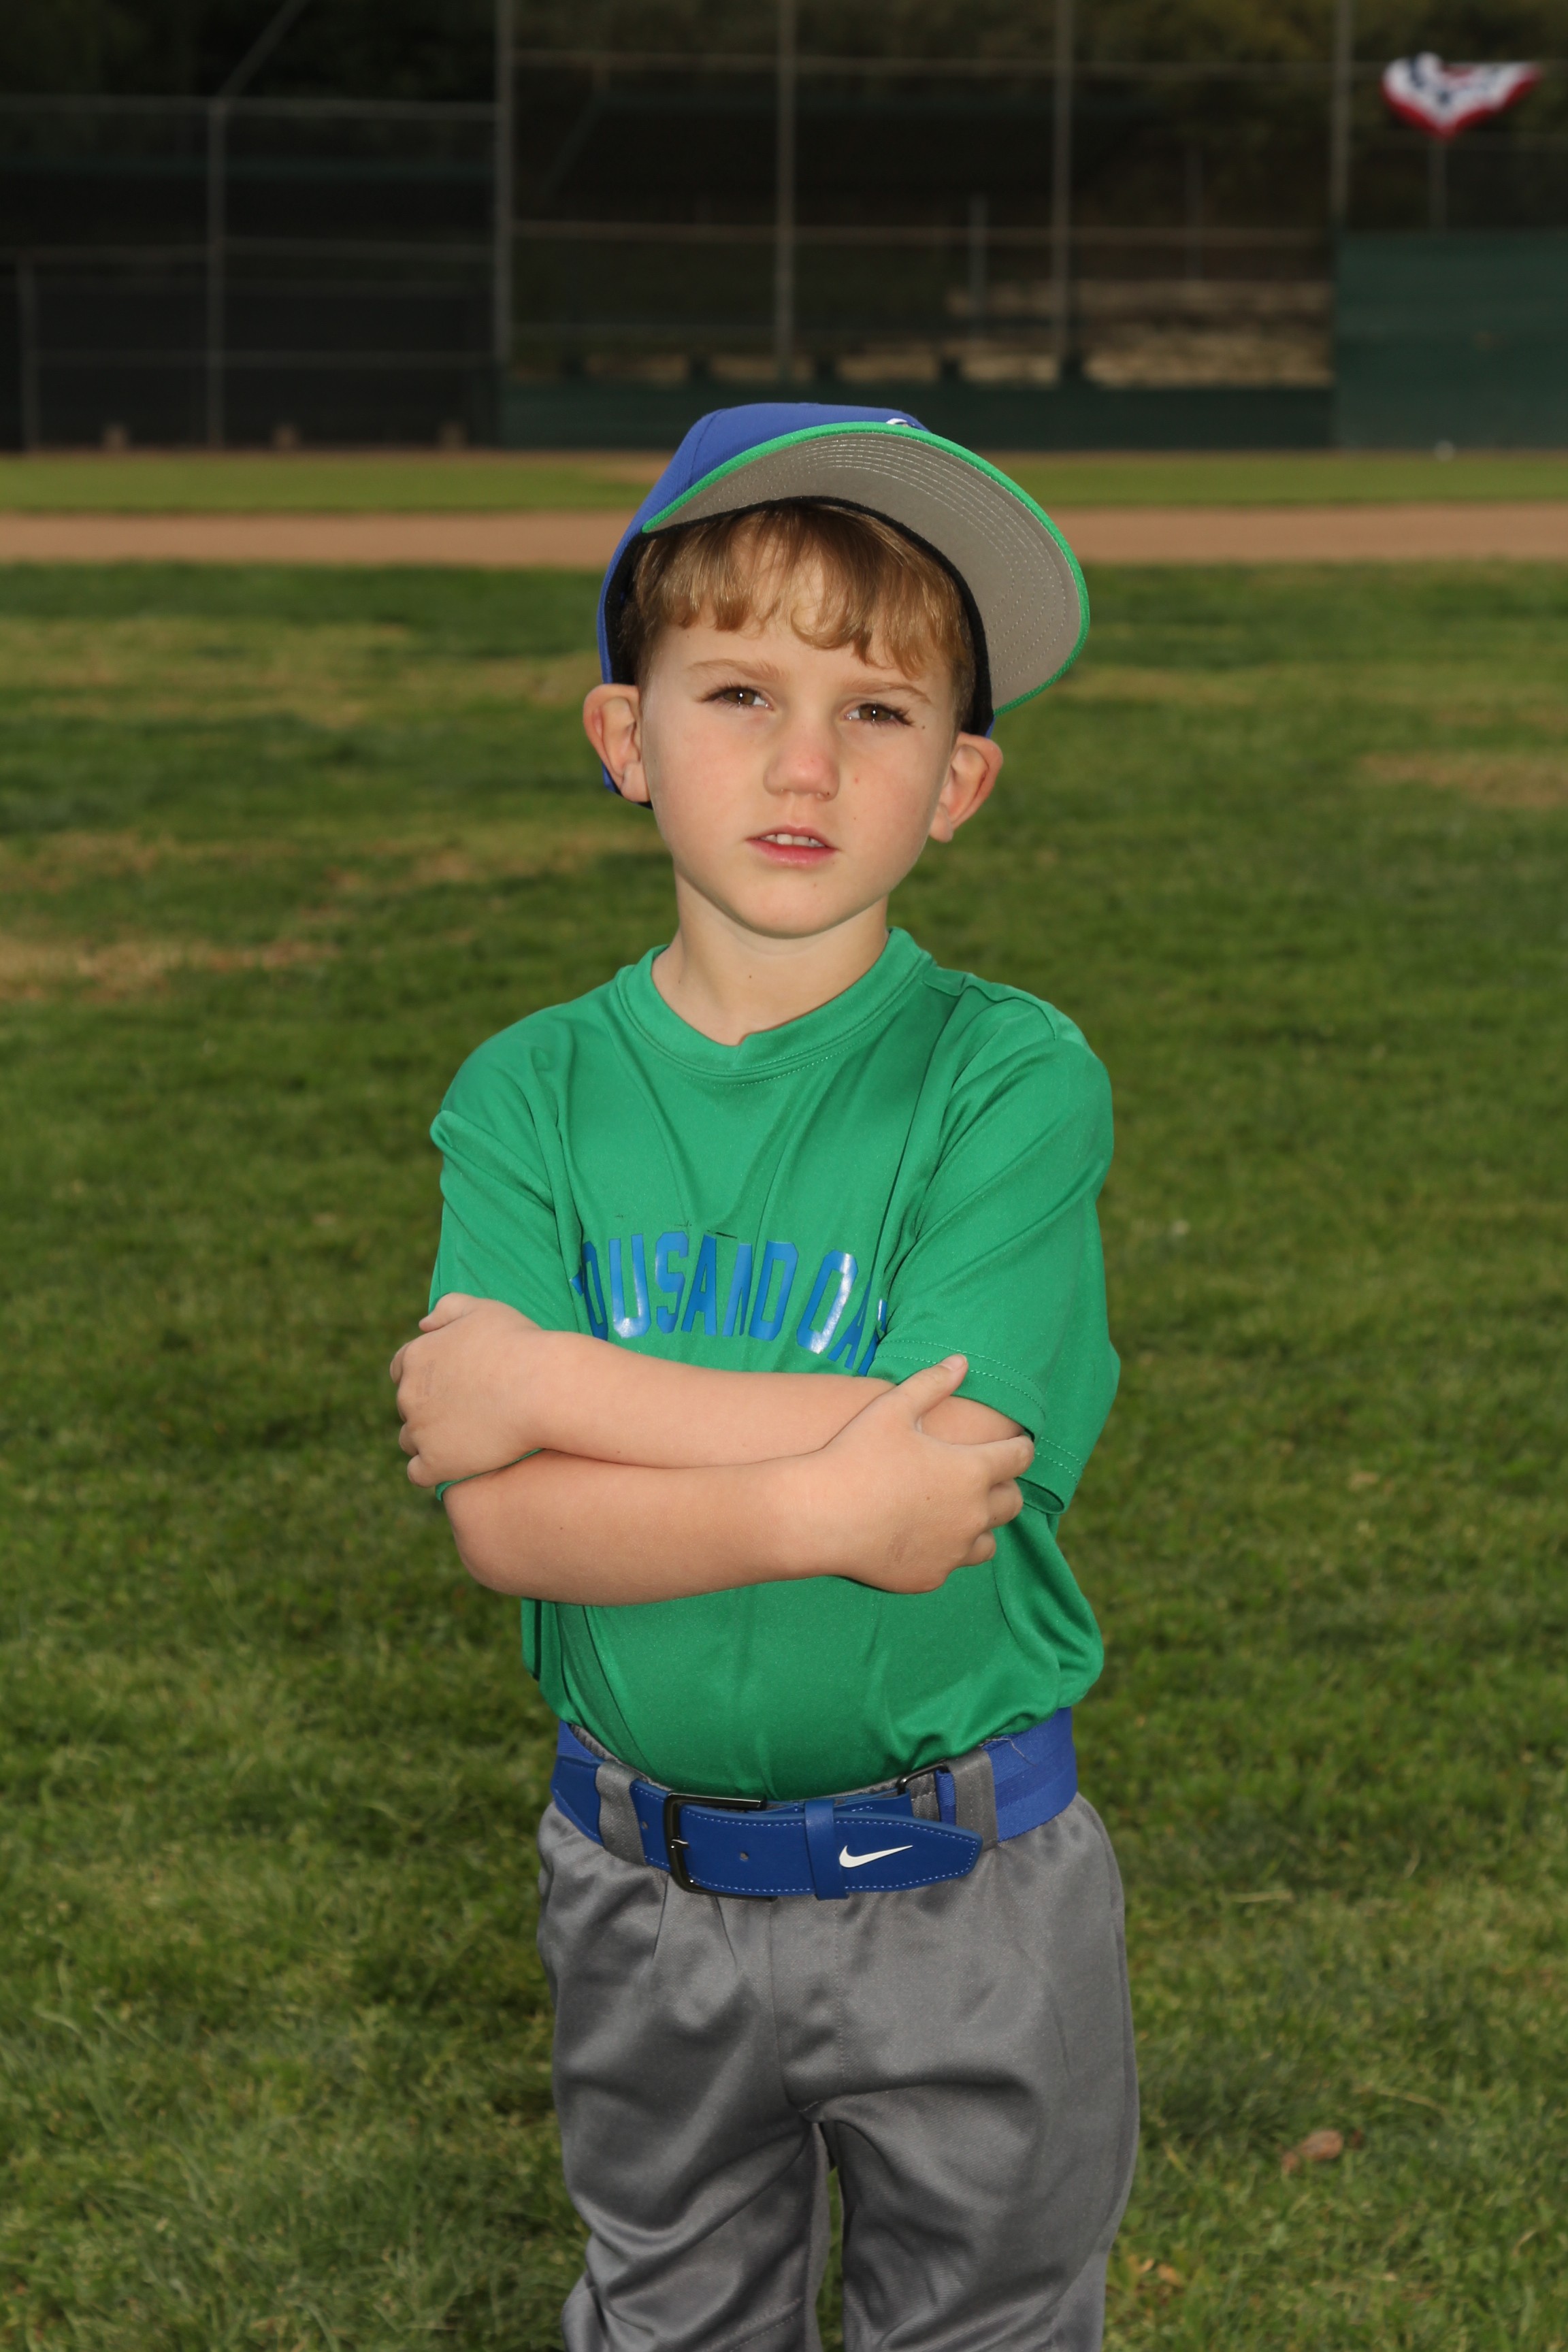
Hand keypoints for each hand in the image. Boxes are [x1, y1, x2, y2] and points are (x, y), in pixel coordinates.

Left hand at [390, 1293, 543, 1487]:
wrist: (542, 1389)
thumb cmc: (519, 1345)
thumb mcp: (483, 1309)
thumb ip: (448, 1308)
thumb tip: (423, 1324)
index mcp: (416, 1356)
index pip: (401, 1368)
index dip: (425, 1375)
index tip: (450, 1383)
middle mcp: (409, 1394)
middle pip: (407, 1405)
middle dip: (429, 1407)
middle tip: (466, 1410)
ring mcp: (420, 1431)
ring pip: (410, 1440)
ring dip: (429, 1440)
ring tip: (463, 1439)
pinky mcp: (436, 1463)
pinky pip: (419, 1473)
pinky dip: (433, 1470)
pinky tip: (457, 1465)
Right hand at [796, 1356, 1032, 1593]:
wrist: (819, 1516)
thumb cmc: (856, 1456)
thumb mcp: (892, 1408)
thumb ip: (932, 1384)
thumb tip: (961, 1362)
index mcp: (971, 1471)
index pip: (1019, 1458)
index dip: (1020, 1446)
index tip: (1015, 1443)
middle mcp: (972, 1514)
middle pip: (1012, 1502)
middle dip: (1004, 1486)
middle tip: (986, 1476)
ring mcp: (953, 1551)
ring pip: (989, 1541)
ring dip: (981, 1524)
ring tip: (958, 1511)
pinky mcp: (932, 1577)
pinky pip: (953, 1564)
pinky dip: (947, 1551)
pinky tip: (925, 1537)